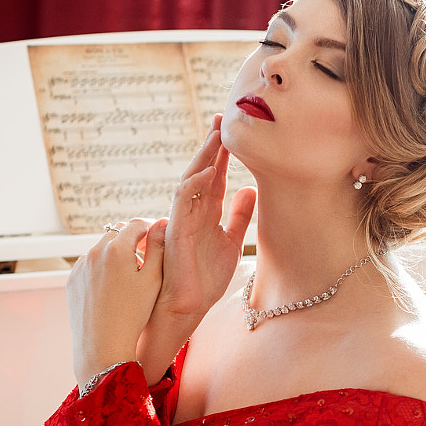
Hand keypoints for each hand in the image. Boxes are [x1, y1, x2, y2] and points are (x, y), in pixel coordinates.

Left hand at [67, 217, 165, 386]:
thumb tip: (161, 224)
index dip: (150, 228)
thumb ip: (159, 248)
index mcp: (116, 249)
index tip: (158, 238)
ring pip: (101, 249)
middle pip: (117, 233)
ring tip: (129, 275)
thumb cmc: (133, 315)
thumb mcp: (154, 281)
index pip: (136, 224)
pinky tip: (112, 288)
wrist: (102, 346)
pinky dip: (101, 269)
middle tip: (146, 255)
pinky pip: (89, 266)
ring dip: (115, 254)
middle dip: (132, 239)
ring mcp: (80, 266)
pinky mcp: (72, 281)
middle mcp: (93, 252)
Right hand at [138, 117, 256, 378]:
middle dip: (211, 146)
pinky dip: (193, 184)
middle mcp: (192, 211)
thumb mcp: (231, 241)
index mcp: (205, 212)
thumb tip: (249, 190)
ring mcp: (182, 219)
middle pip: (201, 171)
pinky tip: (206, 170)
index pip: (214, 175)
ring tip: (215, 136)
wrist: (190, 306)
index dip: (222, 153)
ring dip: (202, 158)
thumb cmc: (206, 278)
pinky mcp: (176, 231)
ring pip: (190, 180)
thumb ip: (239, 216)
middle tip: (221, 119)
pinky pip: (181, 202)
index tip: (233, 129)